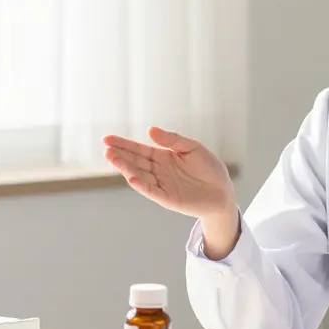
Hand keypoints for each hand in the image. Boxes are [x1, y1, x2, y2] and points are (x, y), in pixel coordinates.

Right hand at [103, 127, 234, 219]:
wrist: (222, 192)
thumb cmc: (209, 168)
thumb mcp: (192, 147)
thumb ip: (172, 140)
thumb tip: (150, 129)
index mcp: (163, 156)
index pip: (139, 149)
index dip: (123, 144)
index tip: (107, 139)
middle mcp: (158, 170)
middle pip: (135, 161)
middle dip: (120, 155)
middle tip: (106, 148)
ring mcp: (161, 184)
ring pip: (139, 175)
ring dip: (125, 167)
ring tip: (112, 158)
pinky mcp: (166, 198)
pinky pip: (151, 190)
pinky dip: (141, 185)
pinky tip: (131, 177)